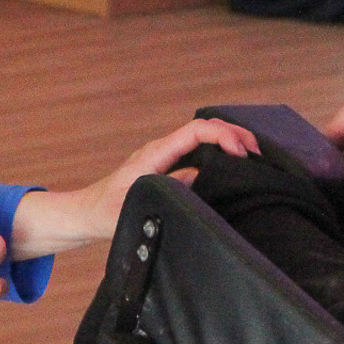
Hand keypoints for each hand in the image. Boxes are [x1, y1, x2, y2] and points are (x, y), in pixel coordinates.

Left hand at [9, 118, 258, 258]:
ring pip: (204, 139)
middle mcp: (163, 150)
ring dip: (229, 141)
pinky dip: (220, 155)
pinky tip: (233, 169)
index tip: (241, 153)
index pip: (195, 131)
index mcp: (155, 154)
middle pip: (204, 129)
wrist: (84, 214)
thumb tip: (197, 182)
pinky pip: (199, 153)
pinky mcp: (168, 169)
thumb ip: (163, 195)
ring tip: (254, 158)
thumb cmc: (104, 213)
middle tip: (259, 152)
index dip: (222, 135)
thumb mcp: (133, 208)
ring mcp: (166, 158)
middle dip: (234, 134)